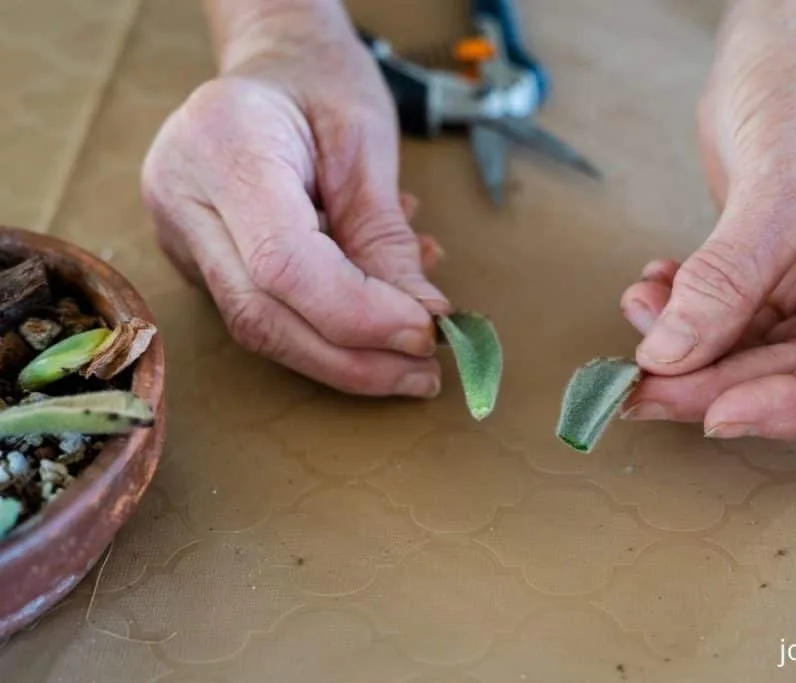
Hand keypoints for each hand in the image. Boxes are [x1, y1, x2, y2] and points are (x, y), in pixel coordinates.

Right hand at [141, 1, 448, 396]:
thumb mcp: (368, 143)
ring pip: (259, 327)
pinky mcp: (200, 259)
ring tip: (412, 351)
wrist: (274, 62)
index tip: (426, 332)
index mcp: (223, 146)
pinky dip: (330, 325)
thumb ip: (386, 236)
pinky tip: (381, 306)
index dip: (360, 315)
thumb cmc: (322, 82)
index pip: (285, 264)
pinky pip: (265, 311)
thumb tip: (421, 321)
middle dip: (353, 359)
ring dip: (345, 356)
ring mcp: (181, 233)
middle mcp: (183, 197)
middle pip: (262, 315)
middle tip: (424, 374)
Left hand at [619, 0, 795, 438]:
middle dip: (719, 379)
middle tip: (643, 389)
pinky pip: (737, 317)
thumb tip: (674, 356)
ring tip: (640, 323)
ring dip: (694, 349)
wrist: (778, 37)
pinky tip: (653, 296)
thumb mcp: (777, 175)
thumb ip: (729, 273)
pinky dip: (689, 316)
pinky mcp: (789, 270)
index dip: (795, 401)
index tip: (716, 414)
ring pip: (763, 349)